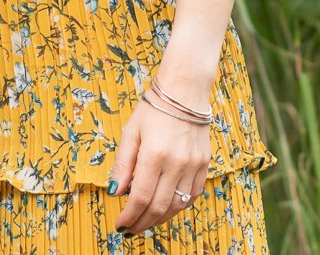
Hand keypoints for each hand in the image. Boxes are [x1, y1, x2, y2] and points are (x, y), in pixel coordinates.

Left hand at [109, 90, 210, 234]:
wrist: (185, 90)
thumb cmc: (154, 108)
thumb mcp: (131, 132)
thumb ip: (123, 164)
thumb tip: (114, 191)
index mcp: (154, 154)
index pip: (140, 198)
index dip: (128, 217)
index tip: (120, 225)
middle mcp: (176, 163)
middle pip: (158, 207)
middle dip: (141, 223)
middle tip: (129, 229)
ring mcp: (193, 165)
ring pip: (177, 206)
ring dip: (159, 219)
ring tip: (145, 222)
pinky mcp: (204, 164)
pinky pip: (193, 195)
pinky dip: (179, 207)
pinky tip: (167, 208)